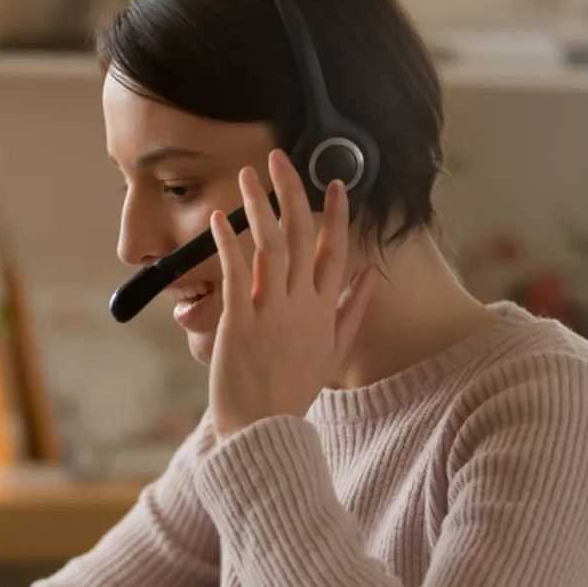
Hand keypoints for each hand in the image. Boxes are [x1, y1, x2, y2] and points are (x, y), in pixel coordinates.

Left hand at [207, 149, 377, 439]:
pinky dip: (227, 243)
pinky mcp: (240, 322)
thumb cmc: (294, 390)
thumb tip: (370, 274)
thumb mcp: (335, 351)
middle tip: (280, 158)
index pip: (336, 249)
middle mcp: (302, 305)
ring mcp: (272, 312)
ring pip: (270, 246)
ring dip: (259, 206)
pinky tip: (217, 218)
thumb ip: (353, 309)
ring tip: (248, 174)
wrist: (264, 428)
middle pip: (302, 236)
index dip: (335, 213)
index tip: (333, 182)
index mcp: (325, 310)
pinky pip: (235, 273)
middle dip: (292, 192)